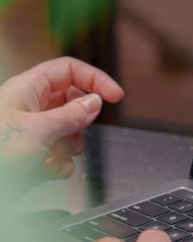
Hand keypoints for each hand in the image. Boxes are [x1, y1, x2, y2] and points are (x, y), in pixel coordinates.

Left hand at [0, 57, 123, 176]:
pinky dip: (59, 165)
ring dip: (69, 148)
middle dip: (79, 123)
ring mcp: (33, 132)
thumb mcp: (36, 130)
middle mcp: (31, 107)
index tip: (115, 96)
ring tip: (50, 156)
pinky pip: (60, 155)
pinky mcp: (33, 155)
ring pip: (70, 133)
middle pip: (74, 103)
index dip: (95, 79)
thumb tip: (95, 103)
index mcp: (28, 89)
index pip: (70, 70)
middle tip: (70, 134)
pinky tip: (46, 171)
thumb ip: (71, 115)